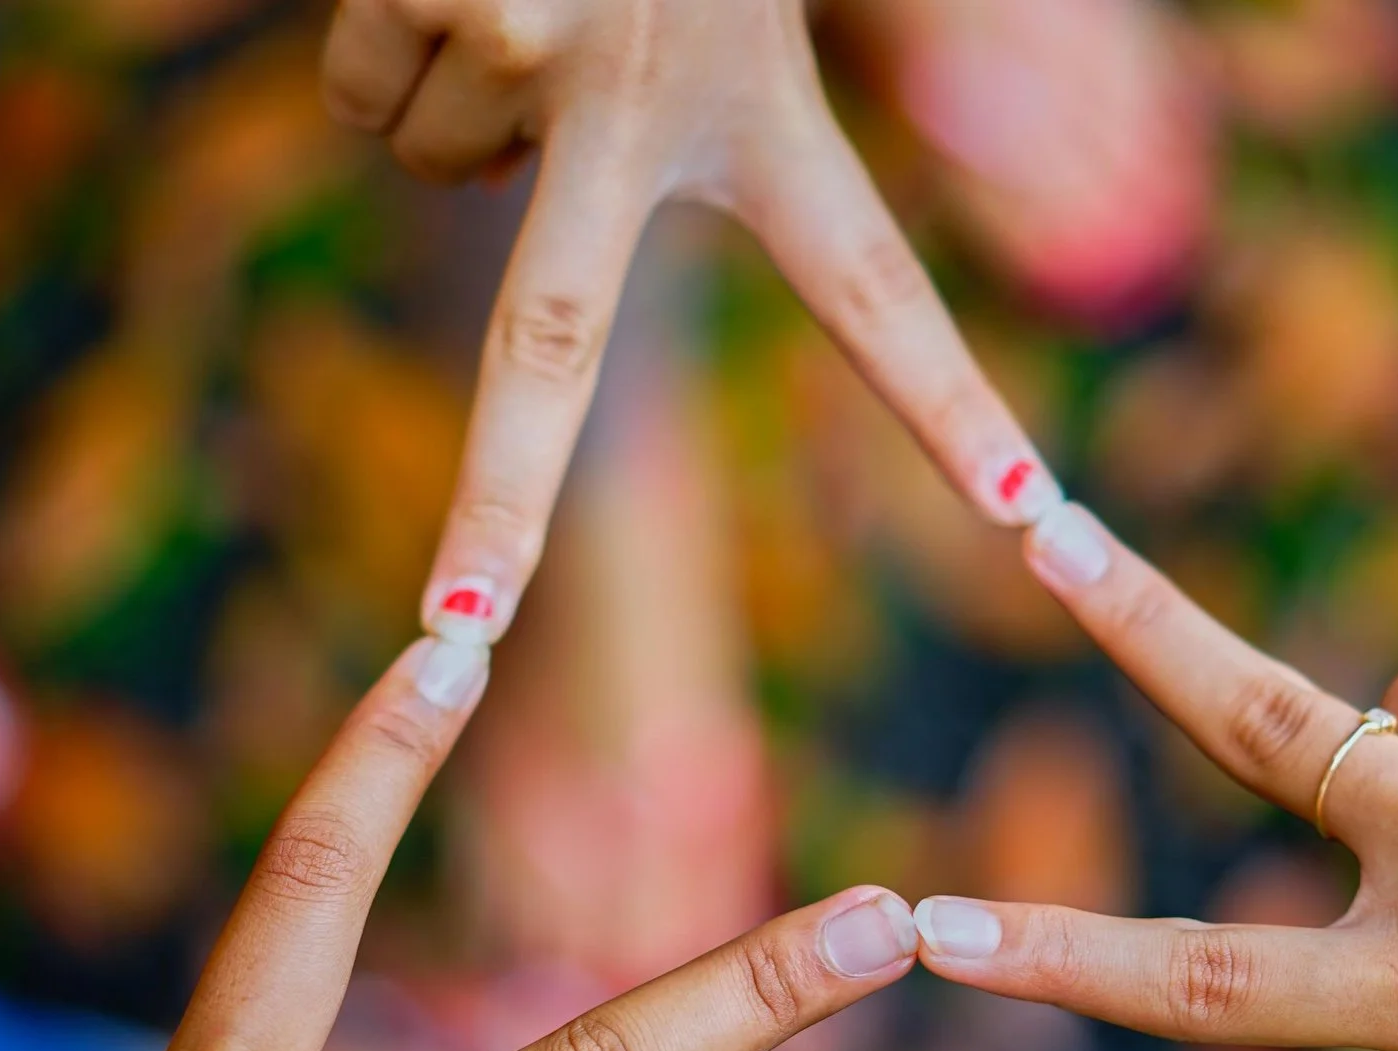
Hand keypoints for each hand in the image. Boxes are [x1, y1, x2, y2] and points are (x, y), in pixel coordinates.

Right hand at [319, 0, 1058, 645]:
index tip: (1038, 523)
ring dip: (442, 89)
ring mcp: (540, 47)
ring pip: (424, 162)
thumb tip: (485, 146)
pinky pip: (359, 93)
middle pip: (552, 349)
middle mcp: (653, 97)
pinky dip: (379, 39)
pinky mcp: (445, 1)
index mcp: (770, 103)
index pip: (877, 288)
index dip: (947, 410)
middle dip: (495, 510)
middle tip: (457, 638)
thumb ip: (690, 92)